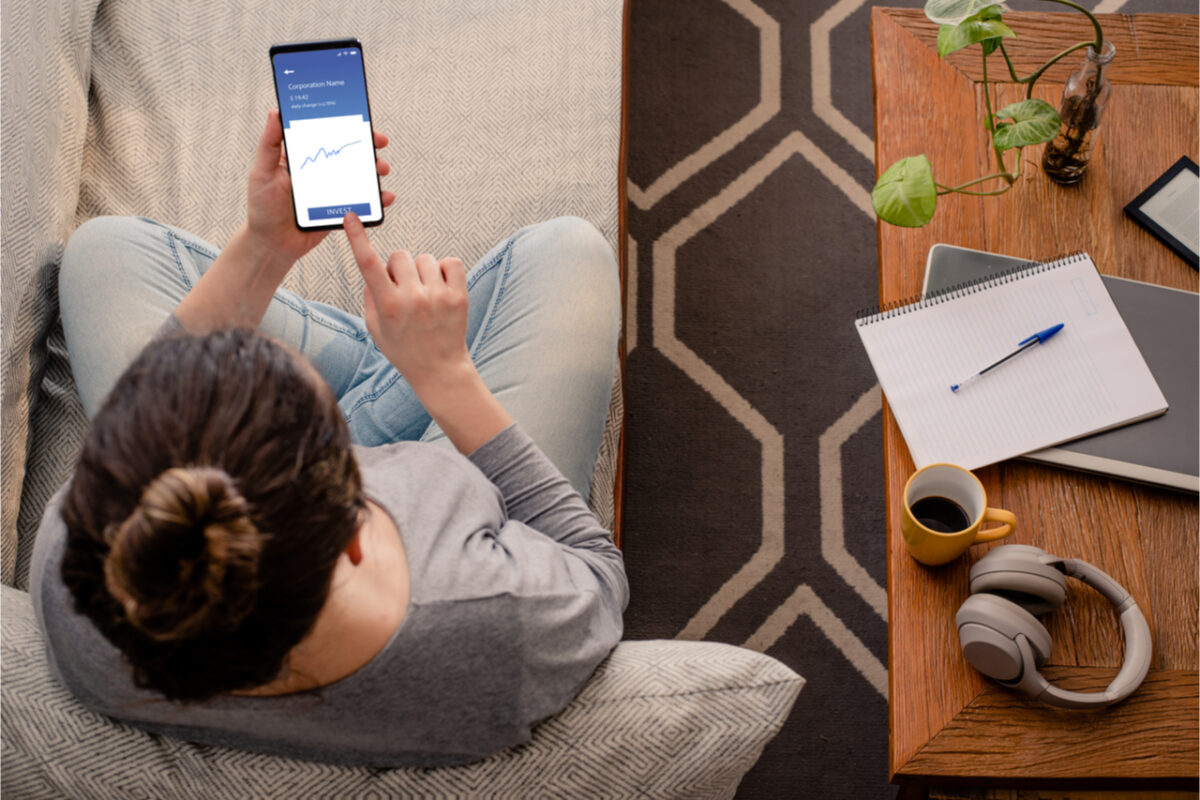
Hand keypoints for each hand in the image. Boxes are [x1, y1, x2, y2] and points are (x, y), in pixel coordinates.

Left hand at [244, 110, 395, 265]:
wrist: (272, 243)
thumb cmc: (262, 206)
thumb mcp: (263, 171)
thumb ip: (269, 144)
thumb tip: (275, 112)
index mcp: (304, 157)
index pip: (328, 134)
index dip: (346, 125)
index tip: (360, 120)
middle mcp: (322, 171)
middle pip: (349, 153)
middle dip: (369, 145)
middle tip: (380, 142)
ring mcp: (334, 190)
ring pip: (360, 176)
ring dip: (376, 169)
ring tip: (381, 169)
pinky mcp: (341, 209)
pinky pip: (363, 203)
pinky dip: (377, 200)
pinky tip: (385, 197)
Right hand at [343, 212, 470, 387]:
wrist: (439, 369)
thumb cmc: (403, 348)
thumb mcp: (375, 327)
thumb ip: (370, 295)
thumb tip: (374, 268)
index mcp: (388, 305)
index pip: (368, 263)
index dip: (357, 238)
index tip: (351, 216)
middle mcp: (412, 298)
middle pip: (399, 255)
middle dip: (399, 268)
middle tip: (404, 290)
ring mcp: (438, 296)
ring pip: (424, 258)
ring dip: (422, 271)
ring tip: (424, 294)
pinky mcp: (459, 296)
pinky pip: (450, 262)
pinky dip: (444, 270)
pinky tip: (440, 287)